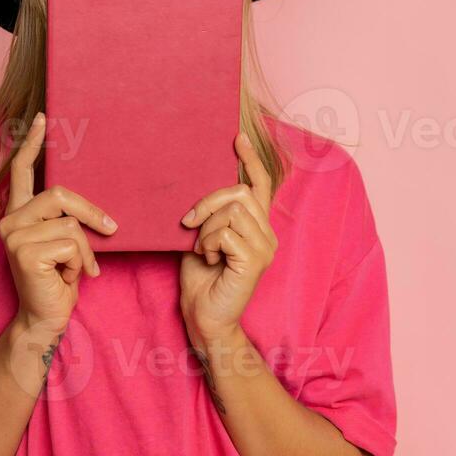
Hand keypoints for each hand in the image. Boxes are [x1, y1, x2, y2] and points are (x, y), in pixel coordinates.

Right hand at [0, 112, 116, 342]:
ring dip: (85, 250)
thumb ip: (66, 219)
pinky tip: (69, 278)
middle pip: (59, 195)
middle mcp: (9, 221)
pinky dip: (80, 262)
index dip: (31, 144)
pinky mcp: (24, 252)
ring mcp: (13, 236)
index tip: (43, 119)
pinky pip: (71, 243)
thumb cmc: (59, 280)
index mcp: (18, 214)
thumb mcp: (64, 243)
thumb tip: (92, 201)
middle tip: (112, 230)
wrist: (46, 319)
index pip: (20, 171)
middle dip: (91, 213)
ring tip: (77, 269)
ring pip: (70, 223)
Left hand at [179, 131, 277, 347]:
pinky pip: (227, 231)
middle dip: (208, 202)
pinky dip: (209, 242)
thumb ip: (208, 215)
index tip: (237, 137)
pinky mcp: (256, 260)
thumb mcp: (201, 237)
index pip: (260, 185)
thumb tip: (196, 189)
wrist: (204, 317)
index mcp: (256, 226)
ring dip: (206, 228)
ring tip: (203, 249)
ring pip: (232, 211)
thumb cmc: (201, 279)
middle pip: (240, 192)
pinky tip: (209, 259)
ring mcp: (265, 247)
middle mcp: (267, 234)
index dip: (250, 160)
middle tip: (188, 223)